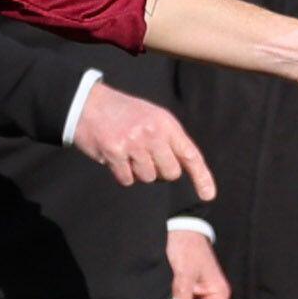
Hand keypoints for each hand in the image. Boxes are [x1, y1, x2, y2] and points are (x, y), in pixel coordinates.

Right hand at [74, 83, 216, 199]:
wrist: (89, 103)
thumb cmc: (125, 113)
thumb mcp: (154, 117)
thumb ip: (170, 139)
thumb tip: (184, 167)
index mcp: (166, 124)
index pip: (190, 155)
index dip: (202, 177)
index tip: (208, 195)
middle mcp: (152, 133)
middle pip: (170, 173)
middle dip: (160, 172)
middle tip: (147, 157)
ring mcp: (133, 143)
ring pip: (148, 178)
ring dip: (138, 171)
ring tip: (128, 152)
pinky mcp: (114, 152)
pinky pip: (127, 179)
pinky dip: (122, 173)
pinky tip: (116, 157)